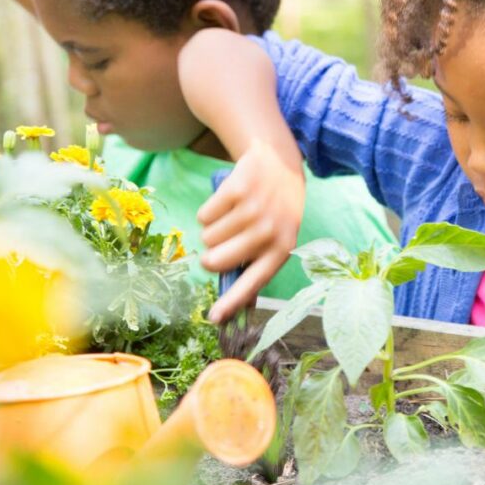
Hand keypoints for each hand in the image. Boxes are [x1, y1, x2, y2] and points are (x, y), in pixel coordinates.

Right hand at [198, 138, 304, 322]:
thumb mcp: (276, 237)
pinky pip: (204, 216)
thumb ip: (256, 264)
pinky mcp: (236, 191)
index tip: (214, 318)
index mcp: (280, 250)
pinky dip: (209, 211)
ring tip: (234, 216)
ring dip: (213, 230)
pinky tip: (228, 202)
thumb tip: (231, 301)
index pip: (253, 283)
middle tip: (224, 242)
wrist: (279, 165)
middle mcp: (268, 232)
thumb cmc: (274, 211)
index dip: (232, 302)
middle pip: (215, 261)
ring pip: (207, 238)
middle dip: (210, 256)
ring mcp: (252, 211)